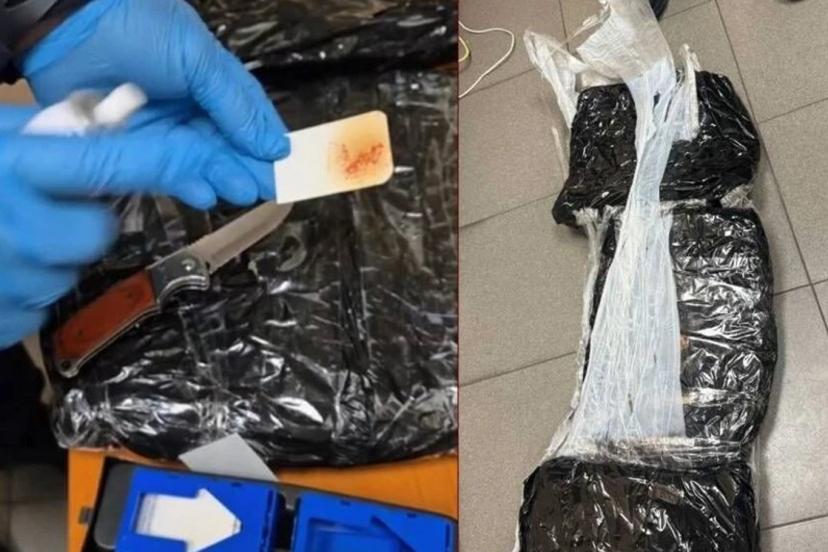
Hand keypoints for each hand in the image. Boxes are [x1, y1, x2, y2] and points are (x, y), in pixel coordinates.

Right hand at [0, 103, 273, 347]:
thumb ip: (52, 138)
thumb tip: (119, 129)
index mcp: (14, 170)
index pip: (115, 165)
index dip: (172, 164)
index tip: (217, 167)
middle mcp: (17, 227)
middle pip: (102, 233)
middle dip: (86, 221)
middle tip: (47, 208)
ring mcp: (10, 283)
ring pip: (72, 271)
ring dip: (54, 256)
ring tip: (5, 238)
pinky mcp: (5, 324)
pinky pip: (42, 307)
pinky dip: (28, 290)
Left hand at [21, 0, 287, 197]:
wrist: (67, 24)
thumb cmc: (138, 27)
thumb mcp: (198, 58)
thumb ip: (235, 104)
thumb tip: (275, 147)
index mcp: (210, 80)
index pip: (247, 117)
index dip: (265, 141)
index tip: (286, 168)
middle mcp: (189, 106)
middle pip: (224, 144)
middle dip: (245, 166)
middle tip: (264, 189)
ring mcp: (161, 127)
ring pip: (198, 159)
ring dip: (219, 176)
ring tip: (238, 192)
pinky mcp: (132, 146)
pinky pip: (163, 170)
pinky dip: (184, 182)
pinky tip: (204, 193)